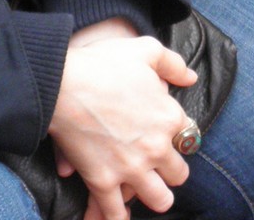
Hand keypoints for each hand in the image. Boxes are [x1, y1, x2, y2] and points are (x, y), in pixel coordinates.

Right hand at [47, 18, 198, 219]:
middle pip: (178, 175)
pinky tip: (119, 215)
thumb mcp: (146, 49)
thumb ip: (173, 64)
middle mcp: (157, 147)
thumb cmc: (103, 63)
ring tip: (147, 193)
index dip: (179, 140)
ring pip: (159, 199)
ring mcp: (131, 168)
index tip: (168, 139)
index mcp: (170, 117)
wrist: (63, 83)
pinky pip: (116, 212)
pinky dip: (117, 216)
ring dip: (155, 197)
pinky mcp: (103, 181)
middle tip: (159, 169)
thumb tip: (190, 78)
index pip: (189, 139)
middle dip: (170, 173)